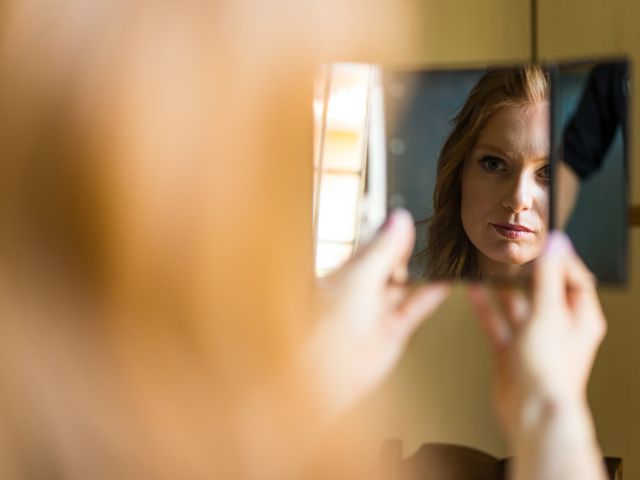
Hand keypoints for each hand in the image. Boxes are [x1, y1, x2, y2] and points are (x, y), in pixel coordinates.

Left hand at [304, 209, 449, 418]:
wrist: (322, 376)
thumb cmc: (325, 326)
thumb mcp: (359, 278)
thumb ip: (383, 251)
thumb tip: (399, 218)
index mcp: (345, 270)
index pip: (373, 244)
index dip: (393, 232)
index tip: (417, 214)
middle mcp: (360, 289)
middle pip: (391, 263)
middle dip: (410, 251)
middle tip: (437, 232)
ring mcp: (376, 310)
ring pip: (404, 285)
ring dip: (422, 272)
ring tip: (446, 253)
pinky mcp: (391, 331)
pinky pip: (415, 308)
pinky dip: (431, 295)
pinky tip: (447, 281)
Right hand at [469, 231, 605, 441]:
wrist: (531, 413)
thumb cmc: (550, 372)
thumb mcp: (548, 314)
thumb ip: (547, 278)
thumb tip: (555, 245)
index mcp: (579, 317)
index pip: (572, 277)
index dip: (556, 258)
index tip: (538, 242)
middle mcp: (557, 327)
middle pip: (541, 289)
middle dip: (523, 271)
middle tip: (507, 252)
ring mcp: (532, 339)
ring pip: (515, 305)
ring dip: (501, 288)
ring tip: (486, 268)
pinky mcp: (510, 350)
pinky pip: (496, 322)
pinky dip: (485, 307)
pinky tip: (473, 292)